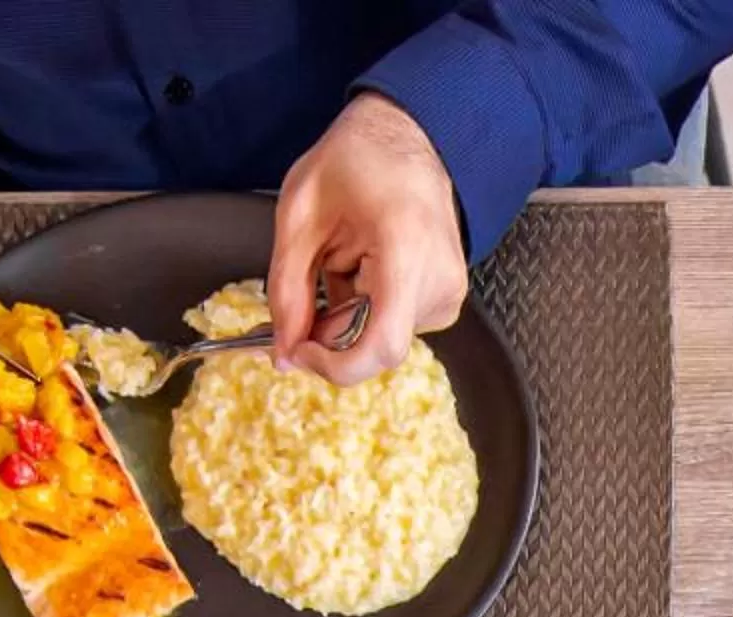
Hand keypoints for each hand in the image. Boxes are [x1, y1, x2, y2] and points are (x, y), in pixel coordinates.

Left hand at [267, 93, 468, 385]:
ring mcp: (449, 291)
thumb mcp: (301, 216)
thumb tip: (283, 353)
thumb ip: (287, 289)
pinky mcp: (448, 297)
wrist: (408, 135)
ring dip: (346, 320)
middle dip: (331, 337)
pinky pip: (397, 326)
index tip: (299, 351)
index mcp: (406, 250)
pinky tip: (358, 270)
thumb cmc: (357, 160)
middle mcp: (440, 279)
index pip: (381, 346)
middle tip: (303, 298)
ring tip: (337, 265)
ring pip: (383, 340)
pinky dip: (366, 312)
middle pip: (376, 347)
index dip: (334, 365)